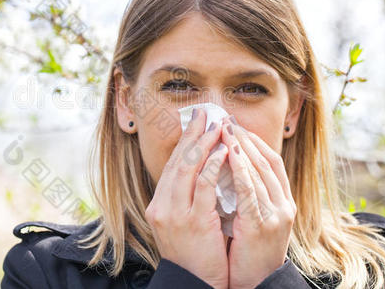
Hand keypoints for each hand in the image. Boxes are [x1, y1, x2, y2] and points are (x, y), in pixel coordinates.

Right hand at [145, 108, 229, 288]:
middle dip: (192, 135)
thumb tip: (200, 173)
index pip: (172, 166)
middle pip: (177, 161)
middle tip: (204, 113)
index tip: (196, 124)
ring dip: (204, 143)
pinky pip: (203, 184)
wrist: (194, 284)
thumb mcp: (183, 224)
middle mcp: (161, 205)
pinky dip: (213, 164)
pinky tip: (224, 150)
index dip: (184, 143)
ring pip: (187, 167)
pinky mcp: (192, 220)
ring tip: (218, 126)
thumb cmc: (194, 256)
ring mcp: (174, 213)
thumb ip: (187, 200)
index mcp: (159, 205)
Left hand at [221, 119, 296, 288]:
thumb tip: (232, 168)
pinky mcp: (263, 225)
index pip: (272, 161)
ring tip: (224, 130)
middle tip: (226, 119)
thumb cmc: (250, 252)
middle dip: (245, 138)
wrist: (257, 284)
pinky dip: (239, 170)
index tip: (236, 125)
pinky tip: (227, 155)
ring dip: (240, 148)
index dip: (254, 141)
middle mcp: (284, 205)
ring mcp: (276, 215)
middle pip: (265, 161)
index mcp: (283, 202)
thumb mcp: (254, 219)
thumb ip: (249, 196)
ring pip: (259, 172)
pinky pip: (249, 191)